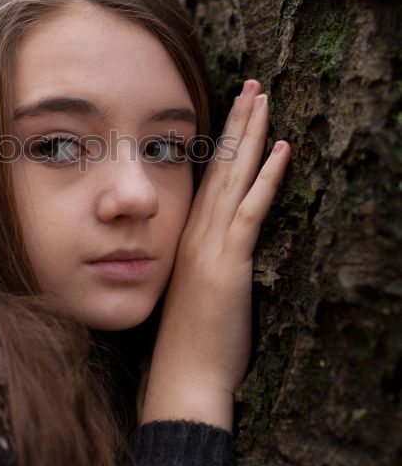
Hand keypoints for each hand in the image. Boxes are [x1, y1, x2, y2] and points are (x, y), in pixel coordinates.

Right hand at [140, 79, 290, 429]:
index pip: (207, 178)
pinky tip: (281, 149)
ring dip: (250, 135)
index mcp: (189, 239)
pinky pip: (249, 212)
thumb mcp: (198, 295)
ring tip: (263, 98)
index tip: (237, 109)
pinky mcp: (228, 265)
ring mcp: (210, 247)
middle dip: (237, 122)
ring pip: (231, 178)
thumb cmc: (193, 346)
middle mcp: (196, 234)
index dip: (223, 141)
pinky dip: (266, 178)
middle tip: (251, 84)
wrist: (183, 381)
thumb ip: (208, 265)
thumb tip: (221, 253)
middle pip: (218, 166)